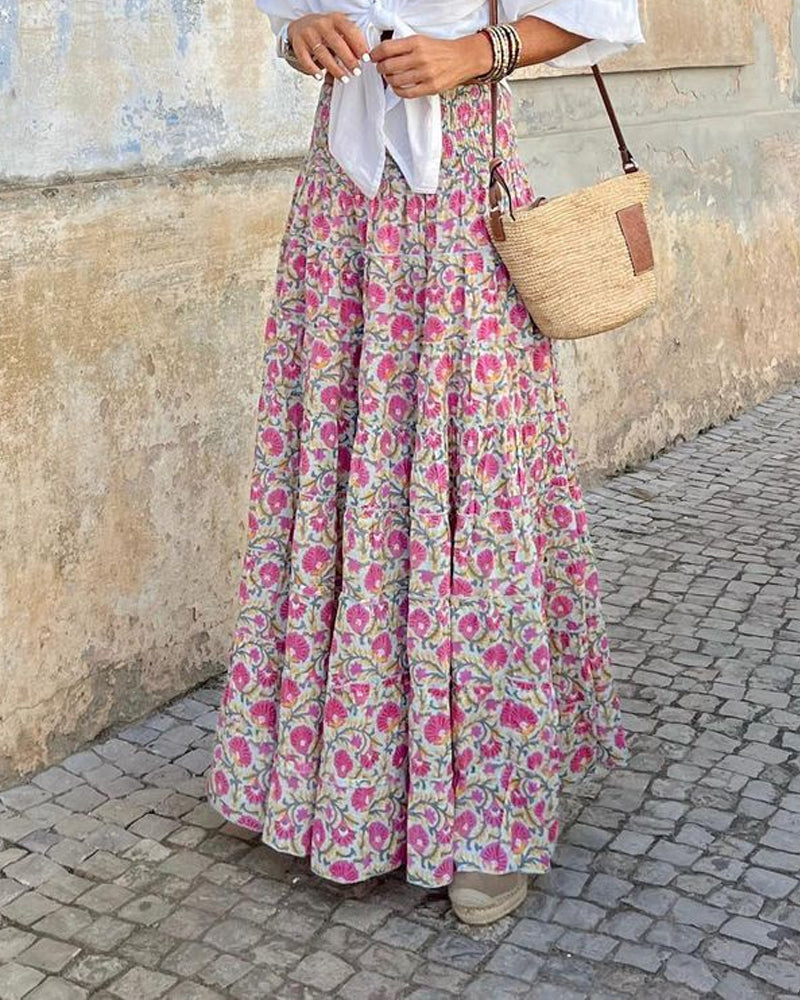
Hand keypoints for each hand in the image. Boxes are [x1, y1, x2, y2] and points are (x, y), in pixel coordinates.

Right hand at [288, 13, 369, 82]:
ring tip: (344, 78)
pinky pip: (305, 60)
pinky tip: (319, 76)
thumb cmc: (323, 31)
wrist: (299, 26)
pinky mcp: (298, 44)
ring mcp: (309, 34)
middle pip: (337, 44)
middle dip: (349, 60)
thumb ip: (350, 40)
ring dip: (335, 69)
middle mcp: (321, 25)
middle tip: (356, 71)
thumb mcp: (338, 29)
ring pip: (323, 54)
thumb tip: (362, 56)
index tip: (366, 58)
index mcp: (335, 19)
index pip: (350, 31)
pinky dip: (313, 70)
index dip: (359, 45)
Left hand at [370, 32, 493, 97]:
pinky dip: (397, 90)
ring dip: (389, 80)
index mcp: (416, 43)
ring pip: (395, 80)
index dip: (375, 54)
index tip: (373, 57)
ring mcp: (425, 74)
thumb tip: (382, 54)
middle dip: (380, 68)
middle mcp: (420, 58)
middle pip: (388, 66)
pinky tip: (397, 87)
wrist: (462, 58)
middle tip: (381, 69)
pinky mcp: (430, 87)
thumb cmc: (440, 50)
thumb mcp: (421, 40)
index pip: (387, 48)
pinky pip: (406, 93)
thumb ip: (403, 47)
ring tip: (390, 77)